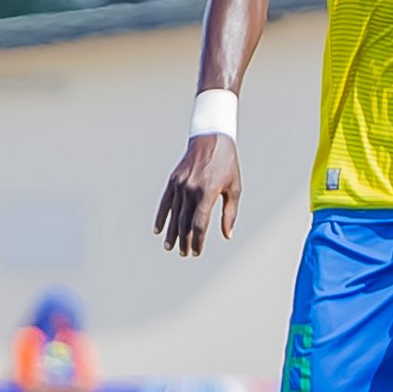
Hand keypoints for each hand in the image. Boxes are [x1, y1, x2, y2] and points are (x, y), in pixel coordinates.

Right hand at [154, 135, 241, 256]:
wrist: (211, 138)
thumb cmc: (227, 164)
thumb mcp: (234, 187)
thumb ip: (230, 213)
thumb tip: (227, 235)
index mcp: (208, 191)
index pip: (200, 223)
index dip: (198, 240)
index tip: (197, 252)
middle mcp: (191, 189)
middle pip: (185, 222)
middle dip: (185, 240)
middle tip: (185, 253)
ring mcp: (180, 184)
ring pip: (174, 214)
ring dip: (172, 233)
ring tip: (171, 247)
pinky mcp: (173, 180)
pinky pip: (165, 202)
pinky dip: (161, 217)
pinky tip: (158, 230)